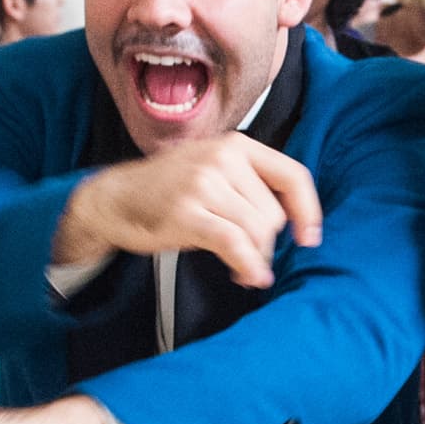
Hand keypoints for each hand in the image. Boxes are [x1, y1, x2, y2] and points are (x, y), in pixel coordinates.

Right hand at [55, 136, 323, 289]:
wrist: (114, 198)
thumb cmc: (170, 190)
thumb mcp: (214, 171)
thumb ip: (250, 186)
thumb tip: (294, 224)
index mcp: (236, 146)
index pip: (293, 175)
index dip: (308, 211)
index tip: (310, 238)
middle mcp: (222, 159)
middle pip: (273, 215)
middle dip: (267, 244)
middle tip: (249, 257)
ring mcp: (202, 184)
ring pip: (257, 231)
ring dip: (255, 259)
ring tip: (243, 267)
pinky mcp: (185, 212)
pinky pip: (234, 244)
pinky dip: (248, 266)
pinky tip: (248, 277)